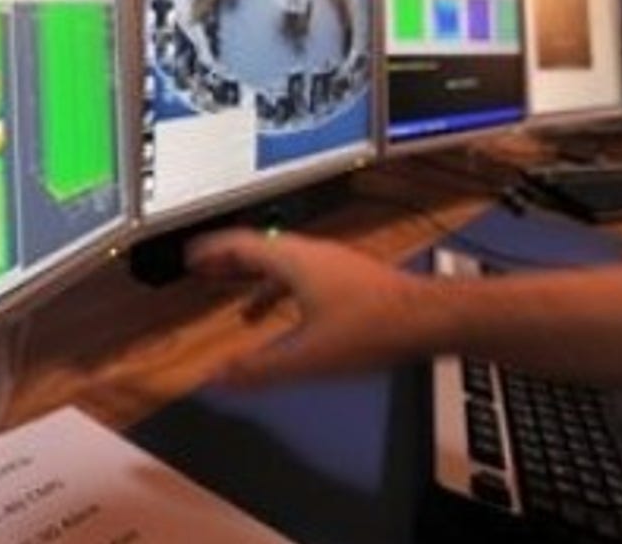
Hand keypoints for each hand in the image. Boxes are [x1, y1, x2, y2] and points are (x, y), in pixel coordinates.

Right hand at [186, 229, 429, 385]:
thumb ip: (259, 369)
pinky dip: (286, 292)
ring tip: (238, 301)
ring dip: (257, 279)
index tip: (191, 257)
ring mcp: (335, 264)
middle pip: (261, 250)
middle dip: (230, 263)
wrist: (430, 318)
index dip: (212, 251)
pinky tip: (290, 319)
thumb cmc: (373, 327)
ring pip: (285, 264)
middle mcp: (313, 254)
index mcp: (294, 261)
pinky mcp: (352, 279)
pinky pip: (306, 277)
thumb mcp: (307, 356)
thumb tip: (217, 379)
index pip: (241, 244)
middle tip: (206, 272)